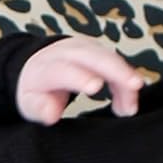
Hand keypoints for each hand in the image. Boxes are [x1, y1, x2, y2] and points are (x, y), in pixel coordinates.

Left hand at [16, 36, 144, 124]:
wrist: (37, 67)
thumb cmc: (36, 90)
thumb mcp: (28, 103)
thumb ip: (38, 108)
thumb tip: (50, 113)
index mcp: (45, 67)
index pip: (63, 69)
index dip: (79, 77)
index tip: (95, 87)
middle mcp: (67, 52)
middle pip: (93, 57)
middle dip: (116, 69)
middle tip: (134, 85)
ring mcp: (84, 49)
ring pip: (110, 59)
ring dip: (125, 80)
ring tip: (130, 108)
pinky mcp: (98, 51)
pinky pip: (117, 64)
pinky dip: (126, 82)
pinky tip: (129, 103)